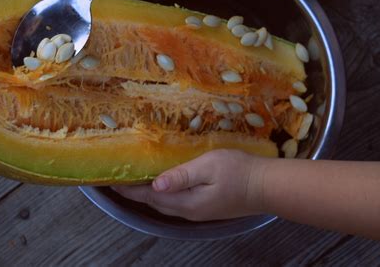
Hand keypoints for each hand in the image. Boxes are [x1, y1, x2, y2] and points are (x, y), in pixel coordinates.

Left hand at [112, 149, 265, 220]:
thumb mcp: (208, 167)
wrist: (267, 186)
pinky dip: (164, 194)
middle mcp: (189, 211)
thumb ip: (181, 176)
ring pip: (165, 204)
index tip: (112, 181)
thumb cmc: (239, 171)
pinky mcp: (206, 208)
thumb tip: (155, 184)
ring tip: (136, 181)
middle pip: (155, 203)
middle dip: (135, 193)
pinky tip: (162, 185)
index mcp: (186, 202)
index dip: (130, 189)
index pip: (150, 196)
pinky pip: (176, 202)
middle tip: (120, 179)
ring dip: (149, 194)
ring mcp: (198, 212)